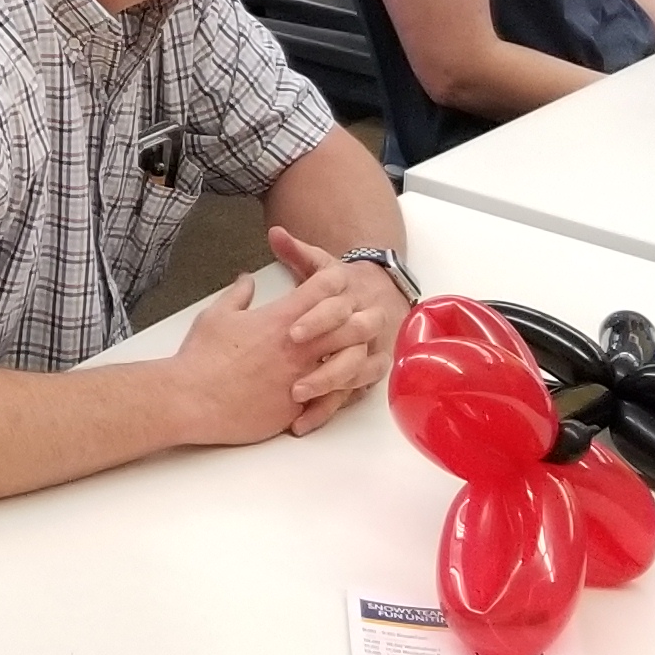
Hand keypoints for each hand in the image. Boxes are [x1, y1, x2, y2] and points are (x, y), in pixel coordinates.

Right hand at [162, 253, 365, 447]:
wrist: (192, 401)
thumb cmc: (200, 358)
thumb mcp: (217, 315)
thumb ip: (238, 294)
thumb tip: (246, 281)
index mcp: (281, 318)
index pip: (325, 286)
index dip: (335, 280)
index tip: (336, 282)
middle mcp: (299, 347)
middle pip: (353, 324)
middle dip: (364, 316)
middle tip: (367, 317)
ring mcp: (302, 378)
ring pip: (353, 363)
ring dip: (362, 356)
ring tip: (366, 354)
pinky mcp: (298, 407)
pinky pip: (334, 398)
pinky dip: (343, 391)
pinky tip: (346, 388)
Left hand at [266, 229, 405, 425]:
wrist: (379, 293)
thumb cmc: (339, 283)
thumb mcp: (319, 263)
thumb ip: (297, 251)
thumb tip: (275, 232)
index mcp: (348, 295)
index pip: (335, 308)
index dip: (316, 320)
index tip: (293, 332)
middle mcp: (363, 323)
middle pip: (350, 348)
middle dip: (325, 365)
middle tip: (294, 382)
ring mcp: (367, 351)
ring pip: (356, 374)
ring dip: (328, 390)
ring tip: (298, 402)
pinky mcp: (363, 374)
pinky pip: (352, 395)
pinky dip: (329, 408)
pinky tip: (303, 422)